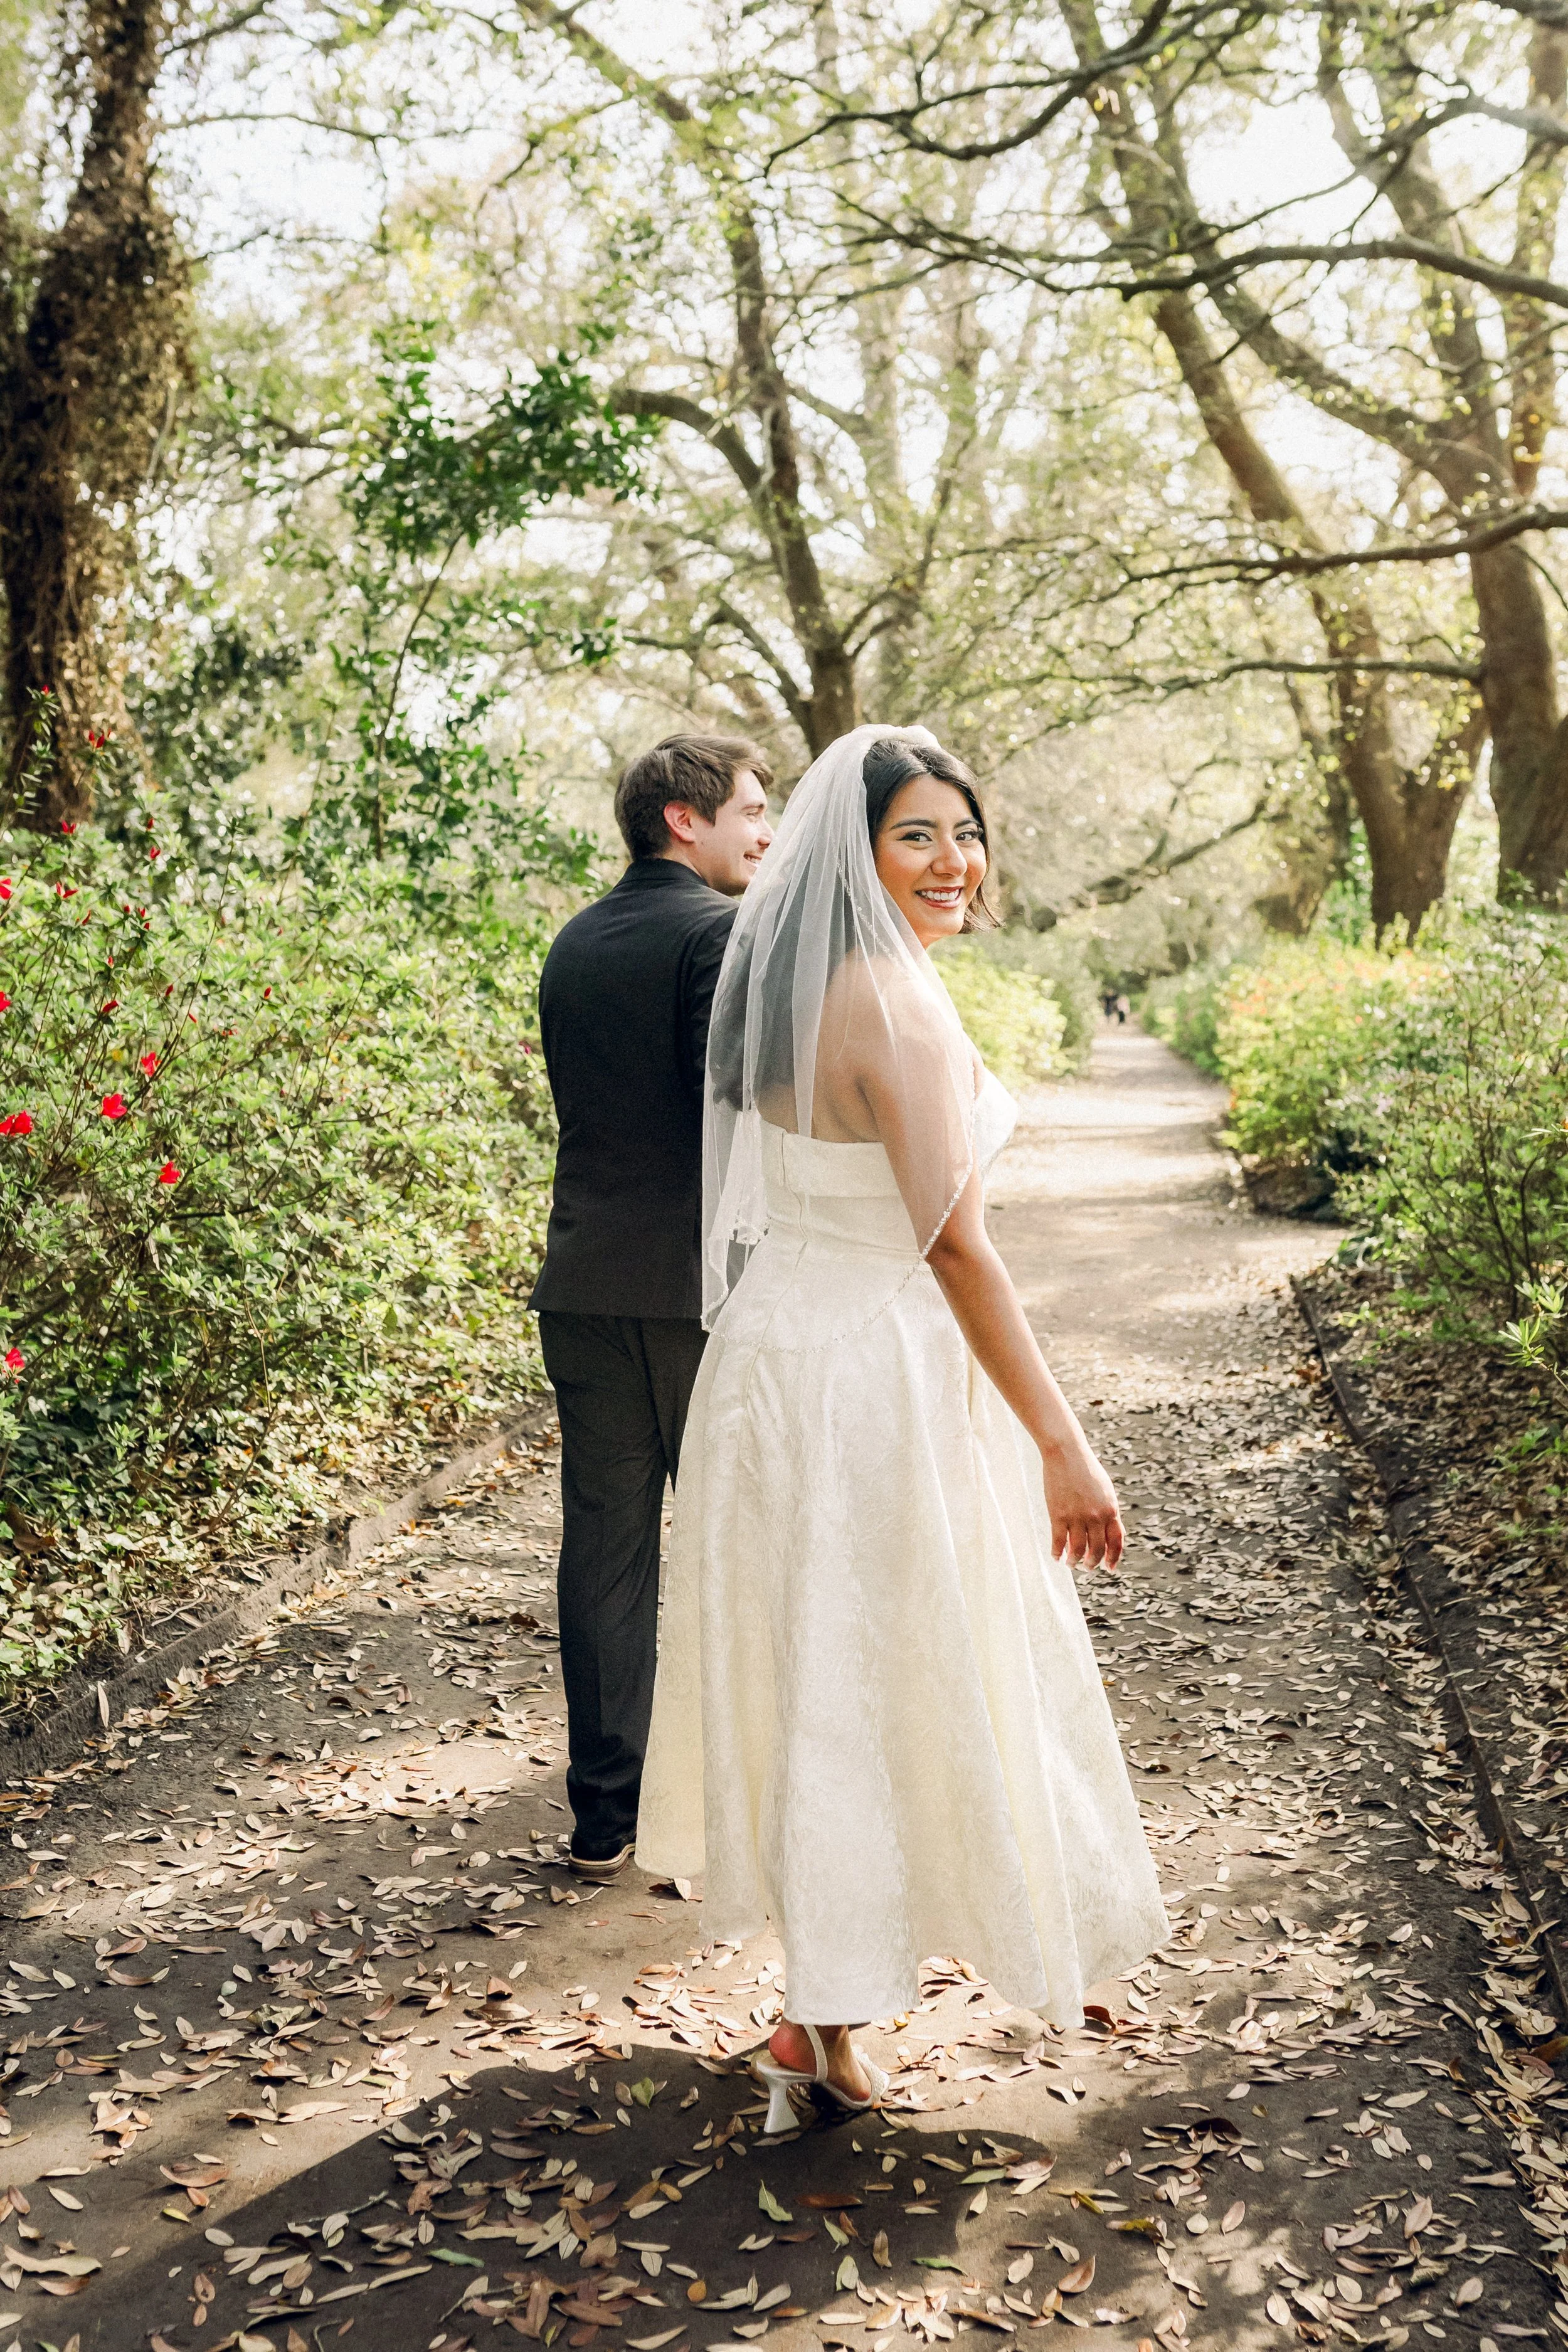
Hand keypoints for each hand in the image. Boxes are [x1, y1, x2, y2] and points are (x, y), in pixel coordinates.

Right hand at [1041, 1440, 1123, 1569]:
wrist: (1067, 1454)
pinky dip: (1057, 1553)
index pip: (1116, 1542)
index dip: (1114, 1558)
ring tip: (1071, 1564)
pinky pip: (1058, 1542)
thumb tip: (1109, 1534)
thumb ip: (1109, 1512)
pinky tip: (1056, 1557)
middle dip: (1093, 1563)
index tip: (1110, 1568)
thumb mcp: (1105, 1490)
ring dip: (1075, 1562)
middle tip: (1087, 1567)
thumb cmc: (1086, 1470)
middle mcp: (1096, 1516)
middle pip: (1097, 1550)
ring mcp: (1077, 1517)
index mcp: (1111, 1509)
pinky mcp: (1058, 1515)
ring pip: (1078, 1551)